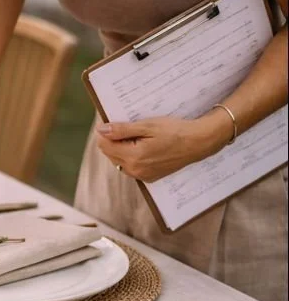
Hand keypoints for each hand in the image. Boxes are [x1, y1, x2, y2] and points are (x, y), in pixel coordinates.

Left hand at [95, 114, 230, 181]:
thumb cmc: (174, 131)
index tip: (116, 123)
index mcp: (133, 157)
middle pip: (110, 154)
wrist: (198, 143)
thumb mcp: (147, 126)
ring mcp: (142, 176)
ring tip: (140, 137)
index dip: (107, 132)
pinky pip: (131, 167)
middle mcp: (135, 170)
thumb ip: (122, 130)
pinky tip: (145, 146)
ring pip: (120, 161)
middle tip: (131, 128)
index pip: (104, 145)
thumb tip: (101, 130)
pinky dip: (132, 156)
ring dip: (123, 149)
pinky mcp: (149, 177)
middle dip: (115, 141)